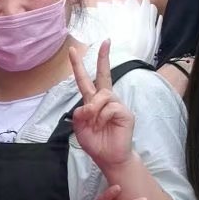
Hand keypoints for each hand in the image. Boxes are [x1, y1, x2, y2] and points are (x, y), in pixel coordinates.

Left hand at [69, 38, 135, 171]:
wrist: (110, 158)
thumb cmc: (96, 143)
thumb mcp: (80, 129)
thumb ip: (79, 115)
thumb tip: (87, 105)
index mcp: (93, 102)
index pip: (86, 81)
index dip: (79, 66)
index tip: (73, 51)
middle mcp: (106, 100)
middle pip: (104, 74)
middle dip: (104, 57)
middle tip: (105, 41)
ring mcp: (117, 104)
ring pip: (102, 95)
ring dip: (94, 110)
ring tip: (96, 124)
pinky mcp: (125, 112)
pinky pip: (110, 107)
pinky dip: (103, 117)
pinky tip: (105, 125)